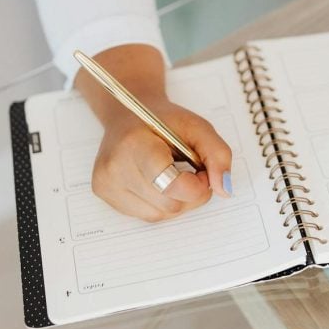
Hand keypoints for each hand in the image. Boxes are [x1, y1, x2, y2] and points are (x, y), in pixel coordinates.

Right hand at [76, 44, 233, 221]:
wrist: (127, 113)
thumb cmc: (162, 120)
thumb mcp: (197, 127)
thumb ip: (218, 155)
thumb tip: (224, 189)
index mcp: (134, 144)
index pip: (171, 185)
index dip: (197, 185)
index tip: (201, 170)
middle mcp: (114, 168)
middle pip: (169, 205)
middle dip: (190, 193)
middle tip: (190, 170)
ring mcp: (106, 185)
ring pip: (159, 215)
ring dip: (176, 199)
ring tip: (172, 173)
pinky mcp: (104, 196)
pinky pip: (147, 215)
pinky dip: (160, 202)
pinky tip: (157, 182)